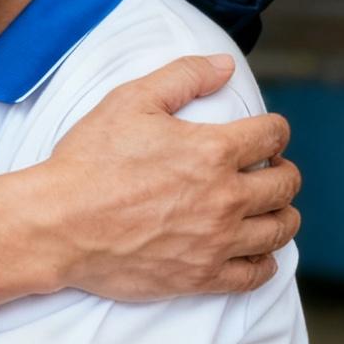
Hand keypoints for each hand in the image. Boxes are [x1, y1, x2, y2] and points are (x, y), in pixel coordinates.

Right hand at [45, 54, 298, 298]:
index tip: (267, 134)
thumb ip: (183, 76)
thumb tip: (225, 66)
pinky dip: (264, 262)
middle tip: (268, 169)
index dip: (274, 130)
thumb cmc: (90, 160)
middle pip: (285, 185)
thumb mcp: (130, 100)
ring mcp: (216, 242)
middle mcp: (224, 198)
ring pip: (279, 231)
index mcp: (212, 151)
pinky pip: (255, 275)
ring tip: (267, 208)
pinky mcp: (201, 277)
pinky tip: (254, 251)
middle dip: (283, 171)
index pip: (272, 136)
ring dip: (281, 215)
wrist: (58, 224)